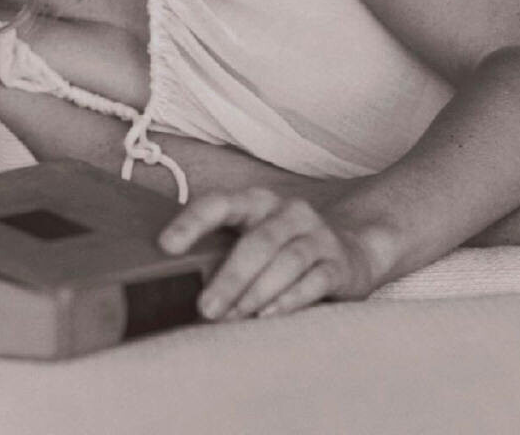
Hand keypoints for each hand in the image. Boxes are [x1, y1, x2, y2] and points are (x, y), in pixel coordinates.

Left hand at [158, 187, 377, 321]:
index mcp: (258, 203)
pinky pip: (315, 280)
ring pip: (288, 260)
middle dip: (230, 277)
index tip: (167, 246)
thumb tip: (166, 284)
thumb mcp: (252, 239)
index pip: (222, 203)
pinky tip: (270, 315)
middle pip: (259, 241)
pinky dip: (291, 299)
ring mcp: (318, 236)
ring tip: (235, 317)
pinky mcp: (338, 264)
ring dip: (257, 291)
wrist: (352, 252)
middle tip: (206, 309)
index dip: (193, 222)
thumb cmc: (283, 250)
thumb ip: (219, 252)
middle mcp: (289, 213)